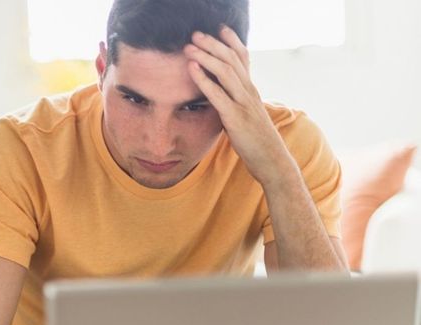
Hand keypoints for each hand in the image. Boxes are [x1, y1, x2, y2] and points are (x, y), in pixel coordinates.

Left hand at [184, 26, 299, 188]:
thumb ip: (236, 101)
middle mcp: (249, 92)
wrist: (271, 160)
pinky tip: (192, 69)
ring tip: (190, 47)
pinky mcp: (235, 117)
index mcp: (252, 90)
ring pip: (225, 72)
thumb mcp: (247, 114)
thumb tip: (222, 94)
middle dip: (213, 45)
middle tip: (196, 34)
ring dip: (206, 56)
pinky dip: (203, 79)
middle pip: (232, 60)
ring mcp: (243, 104)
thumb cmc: (256, 140)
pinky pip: (217, 94)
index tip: (220, 28)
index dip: (232, 42)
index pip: (244, 58)